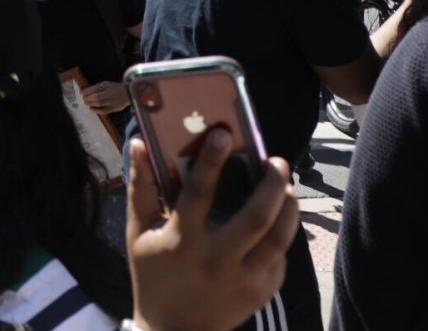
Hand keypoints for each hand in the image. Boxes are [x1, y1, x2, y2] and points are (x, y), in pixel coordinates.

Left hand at [82, 81, 129, 113]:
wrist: (129, 93)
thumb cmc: (116, 88)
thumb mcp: (107, 83)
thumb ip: (98, 86)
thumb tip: (86, 90)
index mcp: (108, 86)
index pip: (95, 88)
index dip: (86, 91)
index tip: (81, 92)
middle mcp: (109, 94)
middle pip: (96, 96)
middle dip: (88, 98)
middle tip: (83, 98)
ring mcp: (112, 102)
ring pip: (99, 103)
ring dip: (90, 103)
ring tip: (86, 102)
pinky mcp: (114, 108)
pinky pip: (104, 110)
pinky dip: (96, 110)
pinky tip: (91, 108)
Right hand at [126, 133, 297, 330]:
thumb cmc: (152, 274)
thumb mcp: (138, 232)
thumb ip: (140, 187)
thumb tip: (139, 144)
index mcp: (182, 240)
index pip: (199, 193)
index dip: (211, 160)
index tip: (223, 134)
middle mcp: (216, 260)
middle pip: (256, 217)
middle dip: (272, 184)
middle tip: (276, 161)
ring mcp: (243, 279)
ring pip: (279, 238)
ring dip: (289, 207)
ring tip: (287, 187)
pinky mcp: (262, 293)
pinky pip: (280, 258)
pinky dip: (283, 235)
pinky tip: (279, 221)